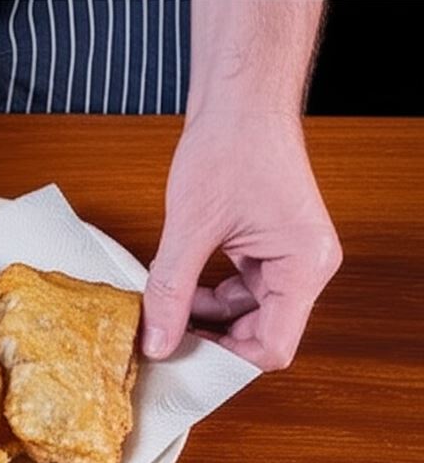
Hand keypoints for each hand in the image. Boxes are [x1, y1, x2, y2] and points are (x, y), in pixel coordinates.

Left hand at [142, 112, 341, 369]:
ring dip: (203, 316)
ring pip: (244, 313)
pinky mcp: (267, 247)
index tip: (182, 361)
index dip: (226, 361)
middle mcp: (305, 267)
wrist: (240, 101)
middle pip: (260, 333)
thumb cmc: (229, 148)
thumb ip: (171, 290)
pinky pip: (237, 288)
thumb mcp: (190, 227)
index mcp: (304, 266)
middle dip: (211, 339)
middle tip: (163, 340)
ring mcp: (288, 257)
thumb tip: (156, 343)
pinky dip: (205, 293)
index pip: (273, 346)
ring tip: (162, 309)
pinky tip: (175, 286)